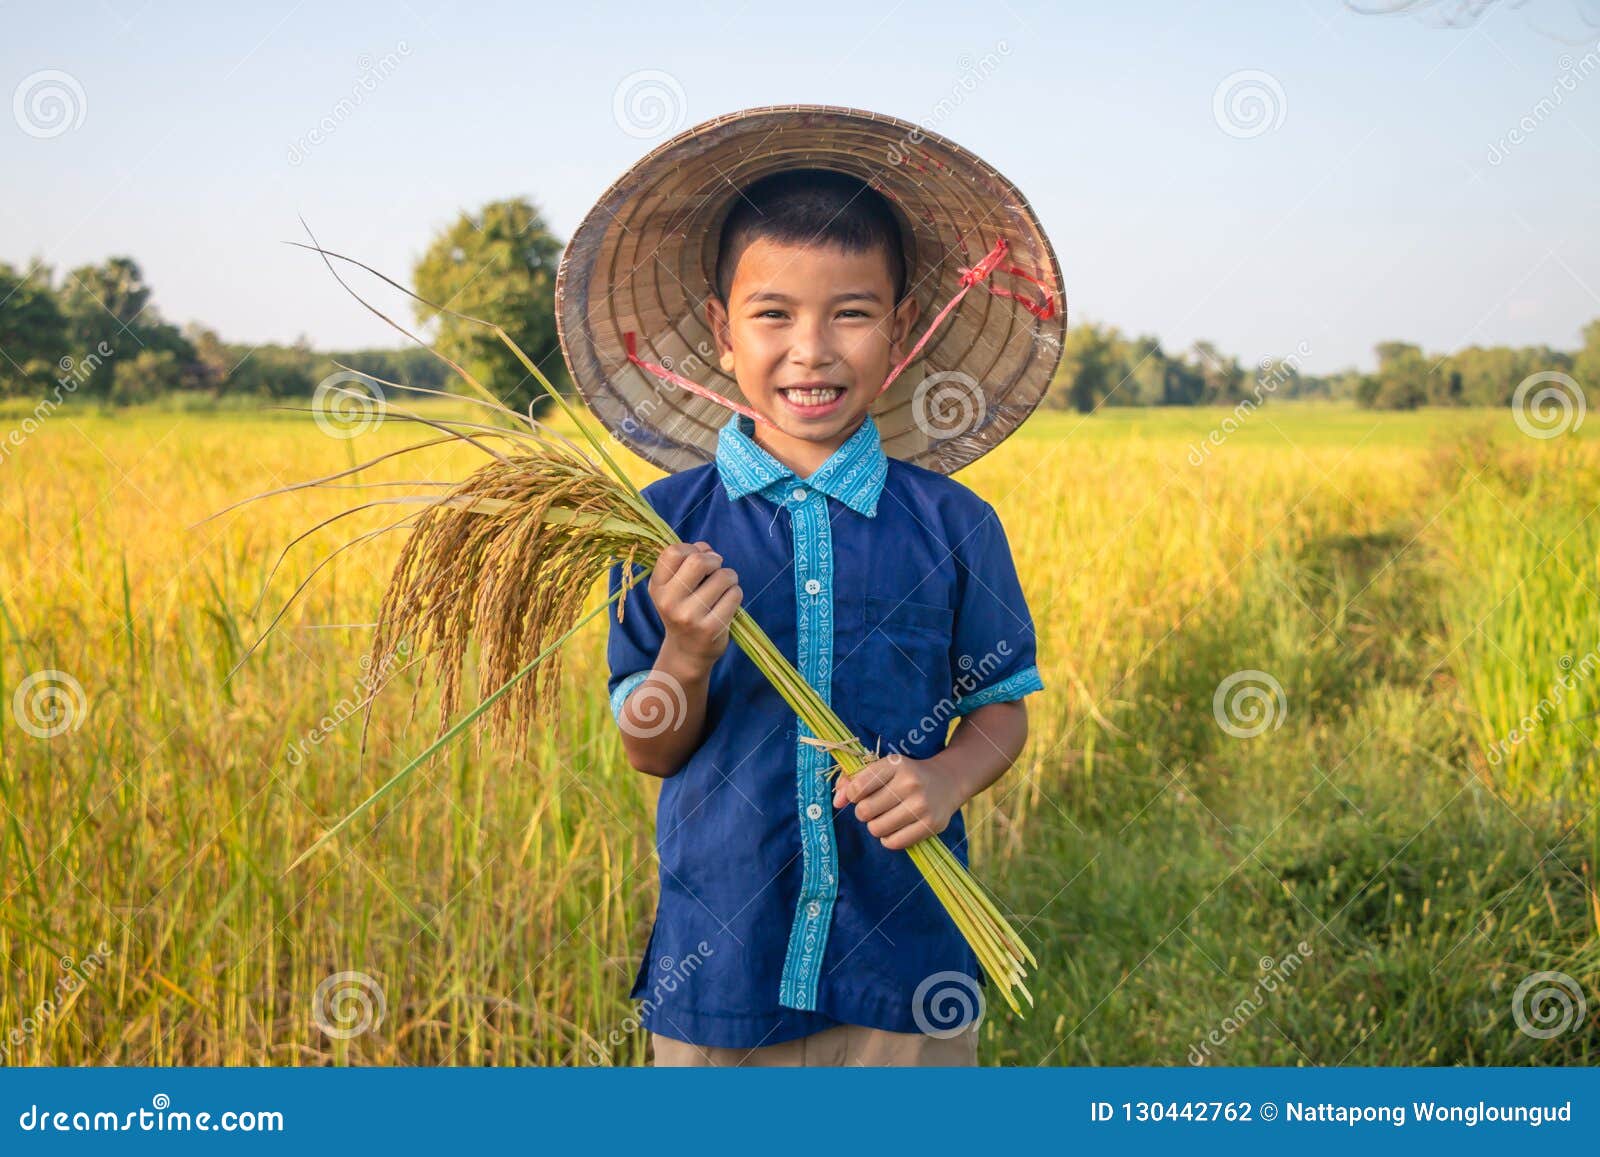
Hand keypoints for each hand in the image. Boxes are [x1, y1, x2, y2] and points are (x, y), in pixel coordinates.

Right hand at [649, 541, 741, 674]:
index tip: (698, 558)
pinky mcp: (711, 628)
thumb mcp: (673, 587)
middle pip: (698, 561)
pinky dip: (735, 593)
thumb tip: (707, 549)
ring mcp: (690, 616)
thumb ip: (686, 561)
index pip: (673, 552)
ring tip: (723, 588)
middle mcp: (669, 602)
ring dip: (729, 576)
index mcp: (657, 587)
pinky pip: (734, 594)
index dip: (692, 548)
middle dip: (714, 560)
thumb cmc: (684, 610)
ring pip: (723, 576)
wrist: (687, 652)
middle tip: (716, 569)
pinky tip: (727, 602)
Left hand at [832, 752, 963, 851]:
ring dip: (875, 826)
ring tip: (885, 817)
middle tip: (874, 807)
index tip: (860, 794)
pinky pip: (893, 843)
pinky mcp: (931, 824)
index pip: (858, 787)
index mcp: (895, 764)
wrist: (948, 782)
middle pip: (864, 811)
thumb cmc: (906, 775)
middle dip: (863, 812)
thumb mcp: (883, 768)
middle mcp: (910, 783)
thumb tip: (836, 802)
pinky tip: (895, 828)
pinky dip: (888, 838)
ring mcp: (922, 805)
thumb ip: (854, 780)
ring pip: (877, 829)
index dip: (852, 795)